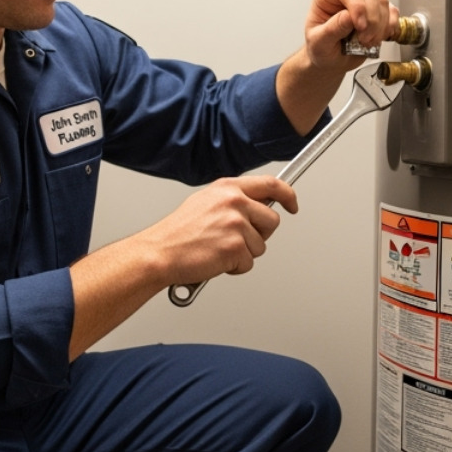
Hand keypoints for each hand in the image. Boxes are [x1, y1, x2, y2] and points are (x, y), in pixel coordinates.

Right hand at [143, 176, 298, 284]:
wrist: (159, 252)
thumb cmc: (178, 233)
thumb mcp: (205, 202)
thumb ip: (232, 200)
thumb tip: (255, 207)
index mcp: (227, 188)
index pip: (270, 184)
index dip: (287, 195)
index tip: (292, 204)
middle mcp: (234, 202)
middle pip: (272, 220)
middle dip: (260, 235)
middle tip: (237, 240)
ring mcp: (235, 223)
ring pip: (261, 245)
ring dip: (244, 253)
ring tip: (218, 250)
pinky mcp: (235, 246)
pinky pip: (249, 263)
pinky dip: (235, 267)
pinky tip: (216, 260)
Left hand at [303, 0, 398, 73]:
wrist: (330, 60)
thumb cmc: (321, 49)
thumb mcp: (319, 43)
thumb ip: (332, 29)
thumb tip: (348, 17)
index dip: (357, 5)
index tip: (360, 26)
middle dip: (371, 19)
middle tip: (364, 39)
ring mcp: (364, 1)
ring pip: (382, 2)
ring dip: (380, 26)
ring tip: (367, 42)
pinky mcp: (377, 12)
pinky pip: (392, 12)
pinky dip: (389, 27)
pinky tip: (378, 38)